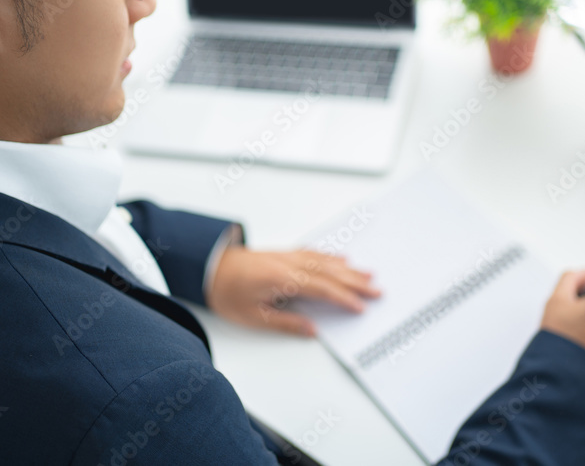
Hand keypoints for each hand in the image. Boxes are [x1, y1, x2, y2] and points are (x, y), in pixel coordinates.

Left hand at [207, 247, 380, 336]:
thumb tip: (312, 330)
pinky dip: (330, 255)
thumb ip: (285, 322)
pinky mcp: (283, 254)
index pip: (322, 289)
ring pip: (325, 261)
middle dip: (355, 282)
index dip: (343, 299)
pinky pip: (314, 253)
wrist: (207, 266)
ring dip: (348, 268)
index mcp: (282, 279)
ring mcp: (287, 256)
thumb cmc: (225, 292)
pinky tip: (341, 258)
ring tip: (368, 274)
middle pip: (330, 273)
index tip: (361, 307)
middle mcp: (289, 264)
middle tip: (377, 290)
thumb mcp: (252, 316)